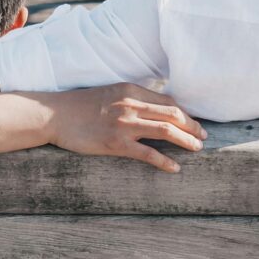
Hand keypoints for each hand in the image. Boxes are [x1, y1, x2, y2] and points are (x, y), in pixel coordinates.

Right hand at [43, 84, 205, 172]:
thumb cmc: (80, 105)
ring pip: (166, 130)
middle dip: (192, 125)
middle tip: (203, 136)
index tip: (193, 122)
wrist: (55, 115)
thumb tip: (152, 109)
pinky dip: (165, 161)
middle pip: (172, 113)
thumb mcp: (110, 94)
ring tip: (197, 148)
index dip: (184, 112)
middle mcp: (131, 104)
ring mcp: (124, 124)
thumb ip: (131, 99)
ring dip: (186, 140)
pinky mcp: (115, 143)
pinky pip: (147, 153)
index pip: (167, 100)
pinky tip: (175, 168)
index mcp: (130, 90)